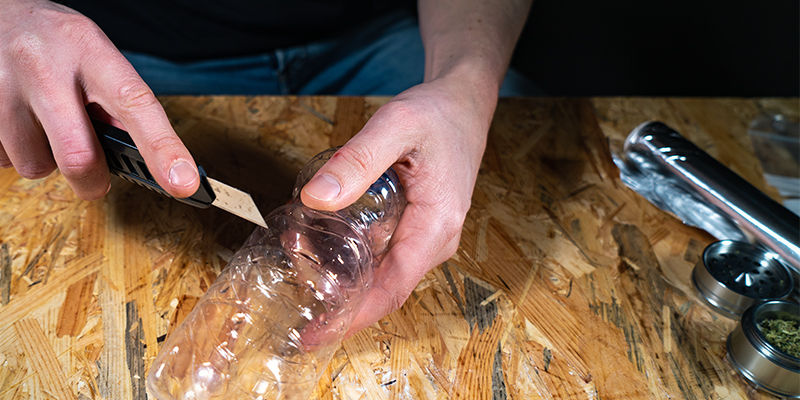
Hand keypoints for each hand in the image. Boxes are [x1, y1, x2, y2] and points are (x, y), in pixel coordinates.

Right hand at [0, 0, 197, 198]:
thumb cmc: (55, 44)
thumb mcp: (95, 55)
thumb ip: (118, 103)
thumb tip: (144, 159)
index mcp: (89, 50)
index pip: (136, 105)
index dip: (163, 149)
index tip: (184, 184)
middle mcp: (44, 66)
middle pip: (78, 156)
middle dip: (93, 181)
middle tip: (95, 178)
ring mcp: (2, 87)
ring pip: (36, 165)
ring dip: (48, 161)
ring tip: (45, 126)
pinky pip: (5, 161)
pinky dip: (18, 153)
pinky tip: (19, 123)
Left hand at [300, 71, 495, 333]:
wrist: (464, 104)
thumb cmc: (438, 115)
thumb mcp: (395, 125)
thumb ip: (357, 161)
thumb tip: (316, 200)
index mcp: (436, 227)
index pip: (391, 290)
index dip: (350, 318)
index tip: (313, 336)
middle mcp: (436, 241)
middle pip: (383, 288)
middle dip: (337, 296)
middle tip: (292, 282)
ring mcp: (428, 237)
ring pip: (382, 272)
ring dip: (342, 272)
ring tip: (300, 250)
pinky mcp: (418, 227)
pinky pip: (384, 253)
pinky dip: (353, 253)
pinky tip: (325, 237)